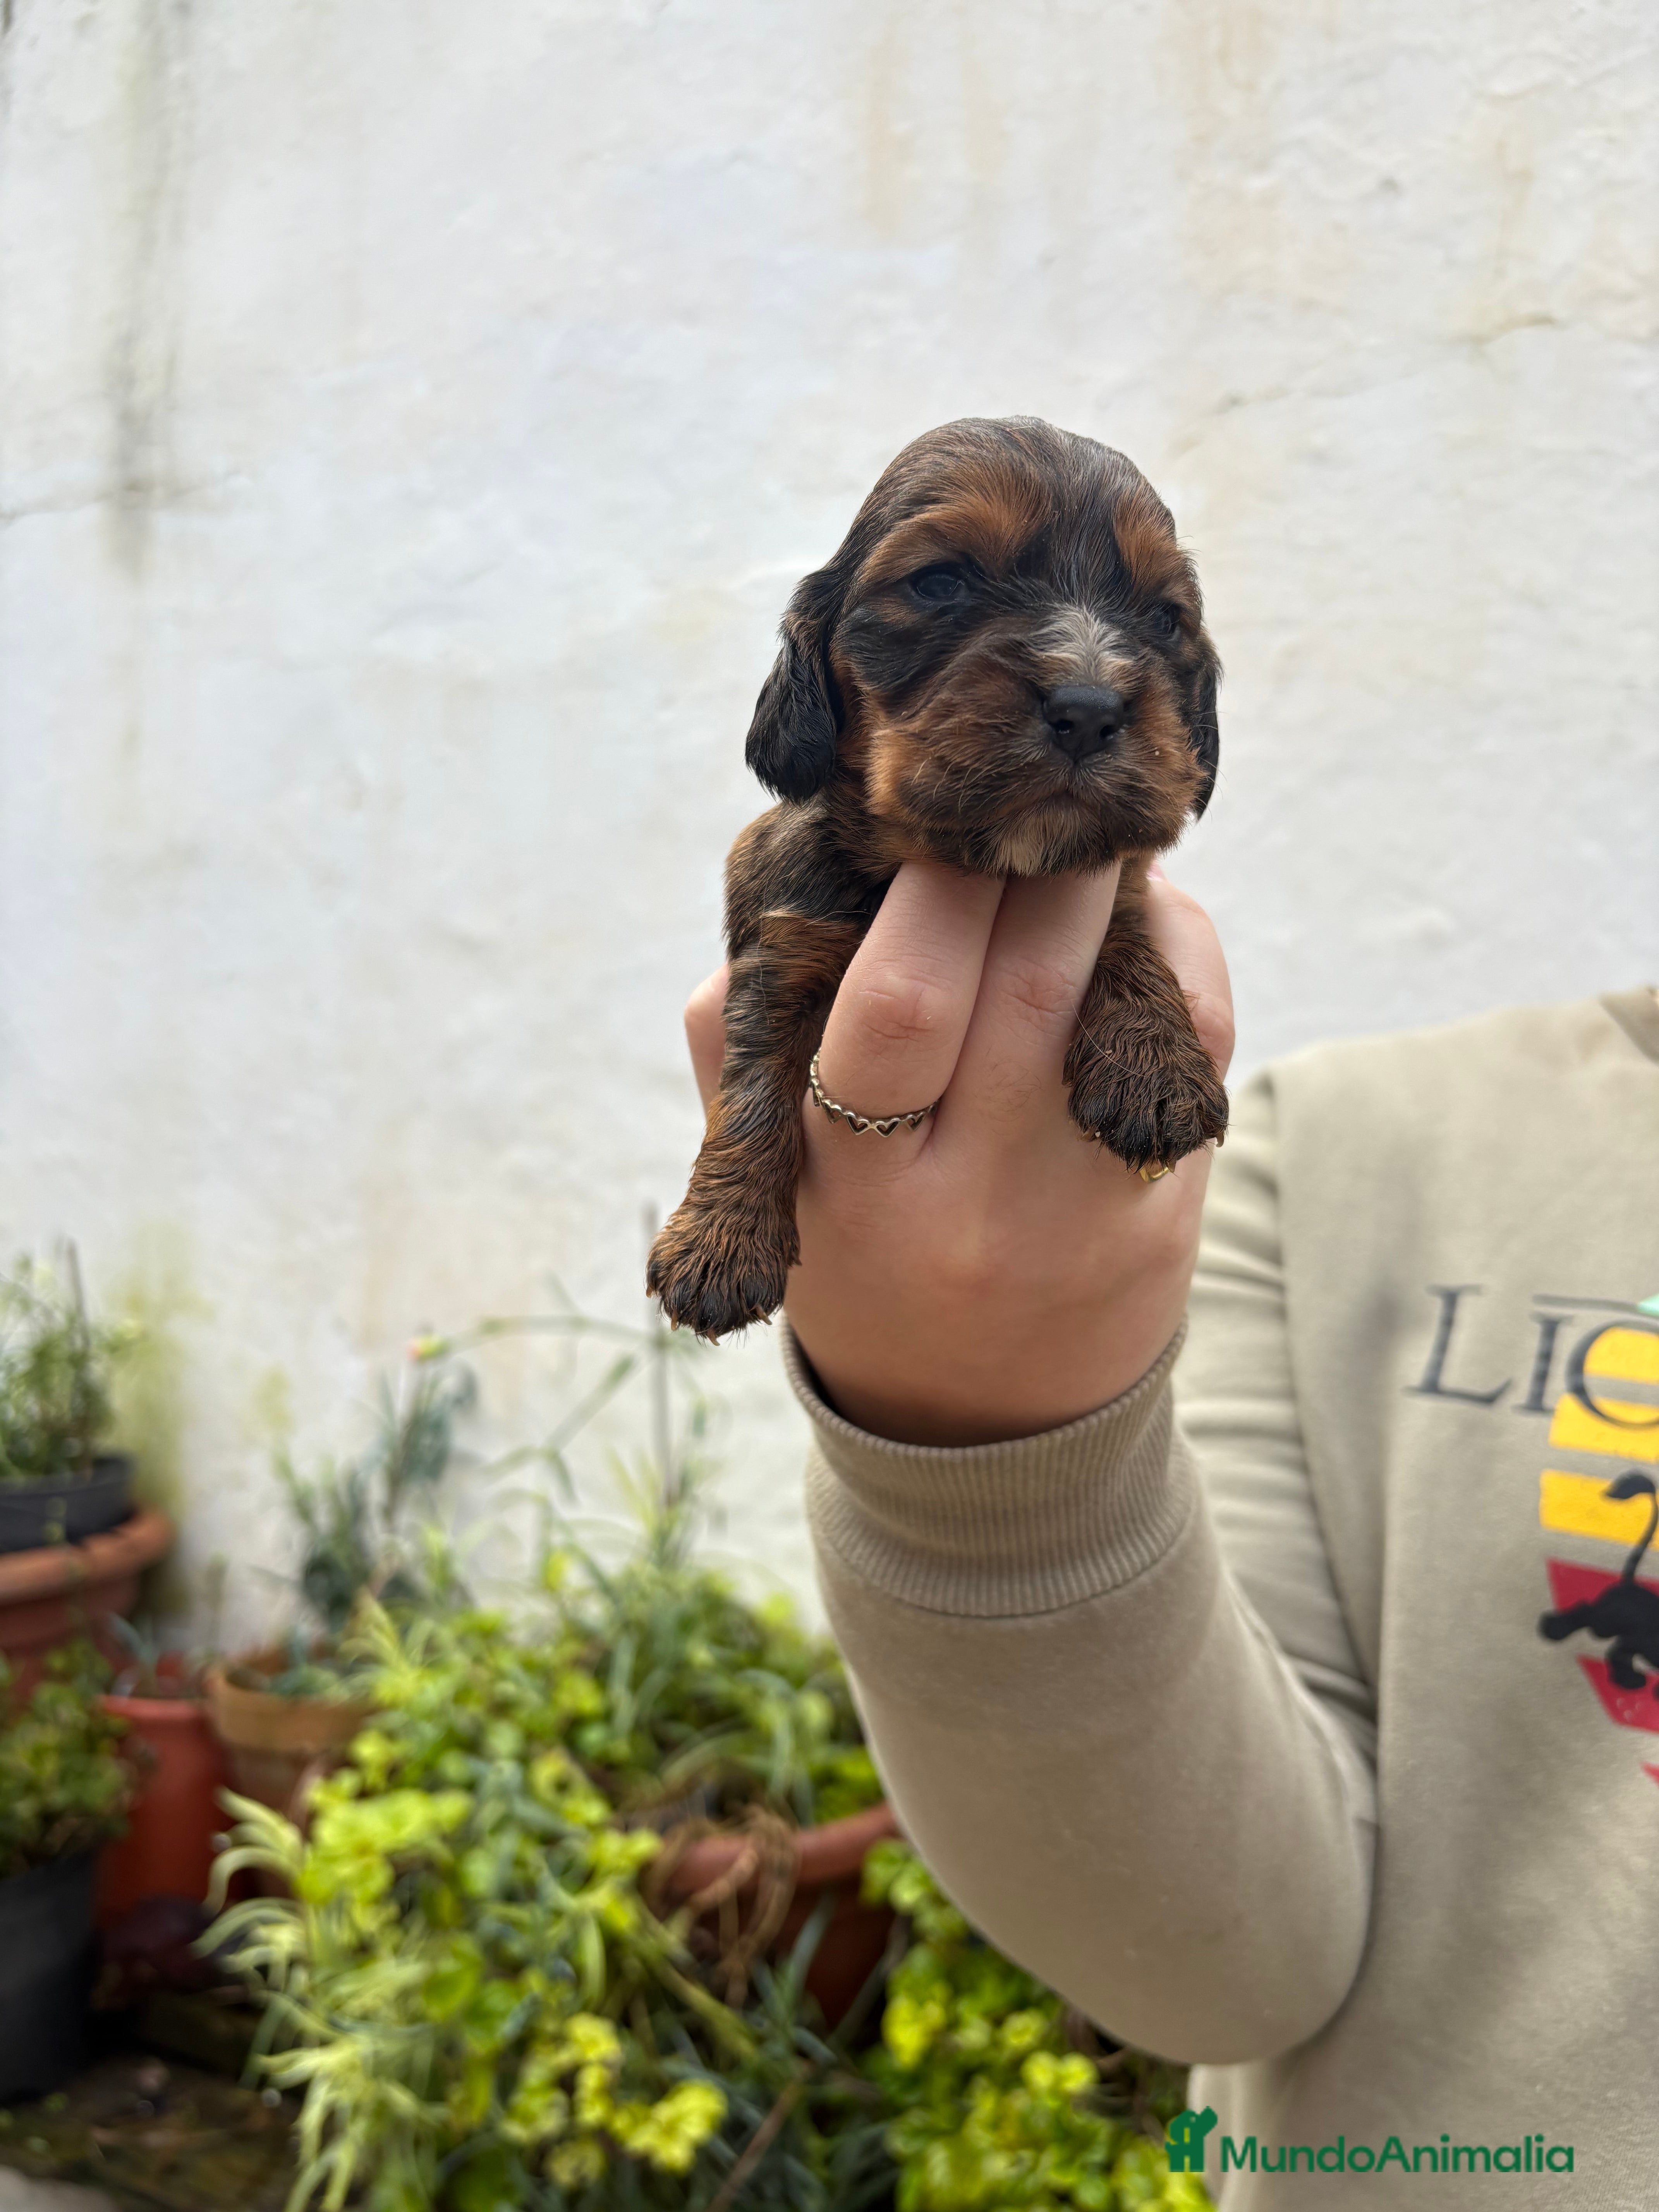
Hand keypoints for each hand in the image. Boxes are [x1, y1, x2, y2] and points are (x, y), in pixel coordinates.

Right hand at [681, 861, 1232, 1444]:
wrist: (981, 1429)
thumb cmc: (856, 1255)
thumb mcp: (770, 1176)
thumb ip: (741, 1040)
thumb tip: (786, 896)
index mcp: (853, 1178)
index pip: (900, 1007)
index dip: (930, 895)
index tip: (933, 831)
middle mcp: (977, 1194)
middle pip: (1034, 982)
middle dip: (1035, 867)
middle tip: (1026, 812)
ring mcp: (1086, 1205)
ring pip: (1134, 999)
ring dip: (1116, 895)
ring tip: (1080, 853)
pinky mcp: (1169, 1206)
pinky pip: (1195, 1040)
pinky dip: (1176, 949)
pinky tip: (1138, 921)